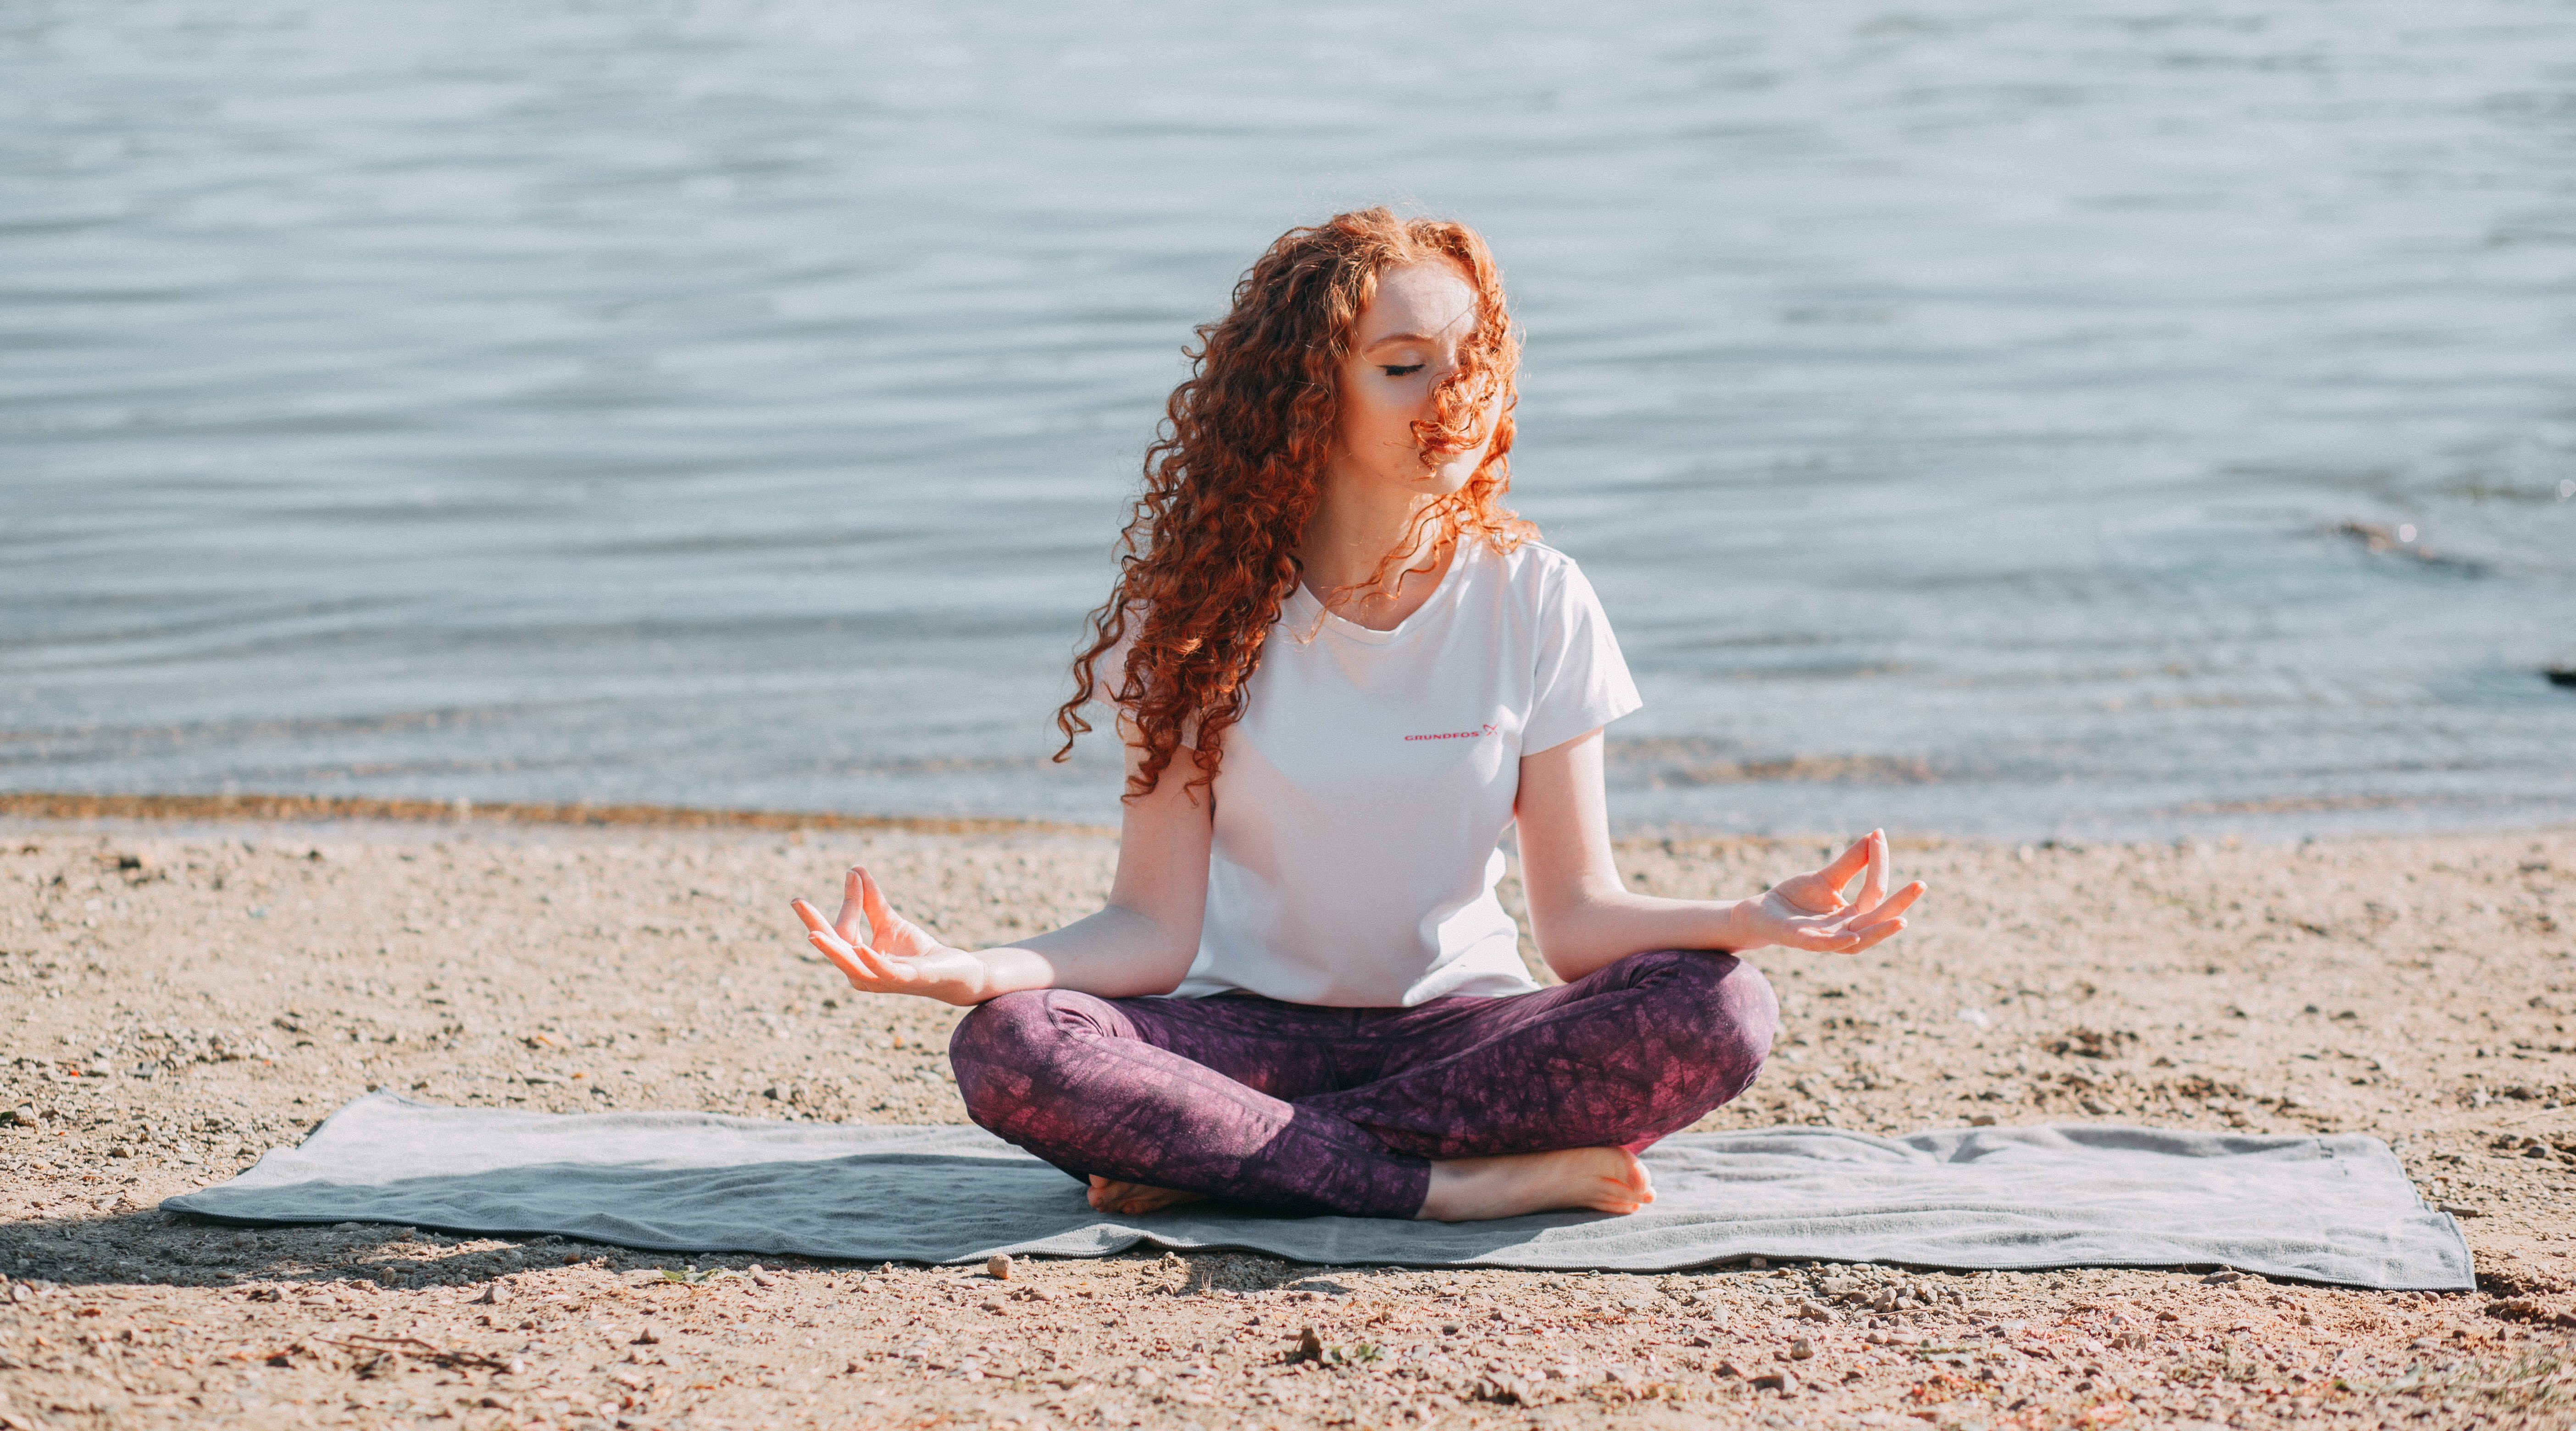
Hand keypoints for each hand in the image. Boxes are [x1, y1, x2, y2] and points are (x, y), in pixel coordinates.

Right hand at [790, 866, 994, 1006]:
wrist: (953, 972)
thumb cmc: (916, 951)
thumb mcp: (890, 922)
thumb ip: (871, 901)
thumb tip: (855, 868)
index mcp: (856, 960)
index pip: (841, 929)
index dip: (847, 901)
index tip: (852, 873)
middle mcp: (863, 974)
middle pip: (836, 947)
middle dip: (815, 924)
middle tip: (797, 901)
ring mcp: (882, 981)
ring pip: (852, 965)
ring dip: (832, 949)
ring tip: (813, 933)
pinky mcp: (905, 980)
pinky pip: (884, 972)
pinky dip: (872, 962)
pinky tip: (862, 949)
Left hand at [1734, 829, 1923, 954]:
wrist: (1760, 912)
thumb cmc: (1796, 897)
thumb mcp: (1827, 877)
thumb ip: (1852, 862)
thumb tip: (1876, 834)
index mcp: (1853, 915)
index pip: (1874, 891)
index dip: (1878, 863)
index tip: (1878, 835)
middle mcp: (1844, 931)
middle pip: (1877, 918)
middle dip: (1900, 903)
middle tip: (1921, 884)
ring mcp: (1824, 939)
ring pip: (1858, 940)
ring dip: (1880, 931)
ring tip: (1902, 920)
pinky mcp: (1801, 941)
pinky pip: (1823, 946)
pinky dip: (1838, 943)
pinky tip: (1851, 937)